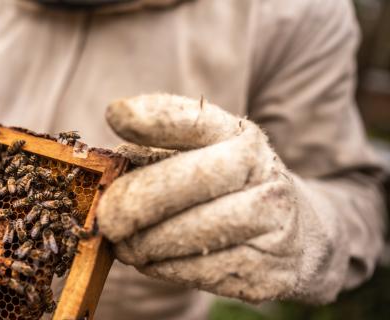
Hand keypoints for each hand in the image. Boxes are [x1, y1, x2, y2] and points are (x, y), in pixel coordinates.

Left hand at [97, 94, 337, 302]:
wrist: (297, 236)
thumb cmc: (227, 191)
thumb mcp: (202, 160)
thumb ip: (156, 153)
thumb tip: (108, 163)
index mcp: (241, 137)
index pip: (198, 120)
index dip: (156, 117)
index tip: (115, 115)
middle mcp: (265, 173)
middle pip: (197, 179)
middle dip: (140, 201)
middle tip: (106, 219)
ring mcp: (274, 223)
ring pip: (198, 232)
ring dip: (147, 243)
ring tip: (123, 245)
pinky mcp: (269, 270)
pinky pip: (205, 272)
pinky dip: (167, 268)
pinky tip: (151, 261)